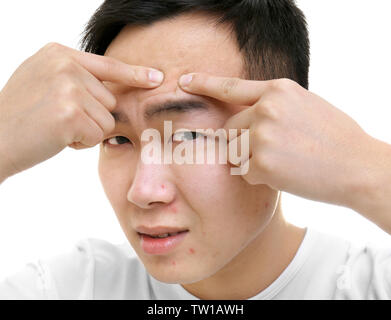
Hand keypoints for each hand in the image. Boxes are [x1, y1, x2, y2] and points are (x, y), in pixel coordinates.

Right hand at [0, 42, 163, 180]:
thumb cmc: (20, 115)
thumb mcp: (45, 81)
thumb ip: (76, 78)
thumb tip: (113, 87)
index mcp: (59, 53)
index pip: (108, 65)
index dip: (135, 74)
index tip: (157, 78)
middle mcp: (65, 65)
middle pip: (110, 100)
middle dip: (92, 118)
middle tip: (60, 120)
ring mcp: (68, 87)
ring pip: (107, 120)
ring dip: (86, 132)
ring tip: (56, 128)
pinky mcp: (69, 113)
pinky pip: (97, 135)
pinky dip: (80, 143)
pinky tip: (56, 138)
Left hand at [179, 73, 378, 208]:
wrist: (358, 167)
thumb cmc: (335, 138)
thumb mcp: (305, 106)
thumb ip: (273, 105)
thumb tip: (249, 114)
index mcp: (278, 91)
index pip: (231, 87)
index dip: (204, 84)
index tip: (184, 82)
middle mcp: (266, 109)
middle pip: (230, 128)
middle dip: (242, 142)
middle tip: (273, 151)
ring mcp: (261, 136)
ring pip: (235, 152)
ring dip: (251, 160)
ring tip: (283, 162)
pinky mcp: (260, 164)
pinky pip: (244, 173)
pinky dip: (259, 177)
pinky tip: (285, 175)